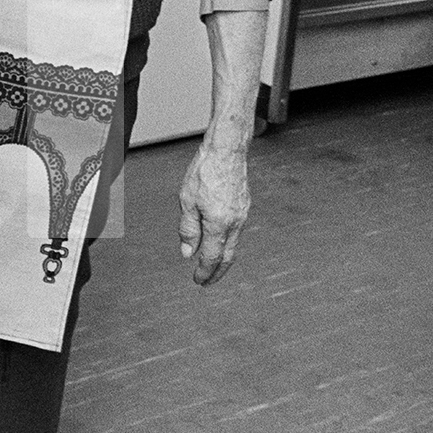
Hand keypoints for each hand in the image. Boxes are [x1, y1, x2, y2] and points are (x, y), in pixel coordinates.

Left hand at [176, 143, 249, 286]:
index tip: (197, 281)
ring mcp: (243, 215)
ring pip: (234, 245)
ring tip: (211, 265)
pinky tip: (219, 241)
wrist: (227, 150)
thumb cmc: (204, 171)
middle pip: (228, 257)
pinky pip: (237, 232)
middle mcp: (235, 223)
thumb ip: (188, 229)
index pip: (211, 257)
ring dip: (223, 258)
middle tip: (206, 282)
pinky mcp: (245, 206)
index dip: (204, 272)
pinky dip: (228, 242)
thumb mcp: (187, 201)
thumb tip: (188, 253)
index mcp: (219, 224)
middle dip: (217, 273)